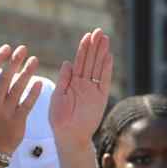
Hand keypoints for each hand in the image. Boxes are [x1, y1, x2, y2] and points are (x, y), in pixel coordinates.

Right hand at [0, 44, 42, 154]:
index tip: (7, 48)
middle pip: (4, 78)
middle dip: (14, 62)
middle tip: (23, 49)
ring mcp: (5, 113)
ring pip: (17, 89)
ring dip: (26, 72)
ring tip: (34, 60)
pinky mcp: (17, 121)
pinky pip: (27, 104)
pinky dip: (33, 93)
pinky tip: (39, 82)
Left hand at [49, 28, 112, 146]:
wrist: (69, 135)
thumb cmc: (59, 119)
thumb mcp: (58, 96)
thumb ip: (64, 80)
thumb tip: (68, 62)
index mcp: (71, 82)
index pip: (79, 62)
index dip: (83, 49)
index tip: (87, 36)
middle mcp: (83, 84)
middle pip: (90, 61)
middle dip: (94, 47)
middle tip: (99, 32)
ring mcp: (93, 90)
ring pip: (98, 68)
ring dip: (101, 53)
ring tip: (105, 39)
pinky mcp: (100, 97)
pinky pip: (104, 81)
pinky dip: (106, 69)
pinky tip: (108, 57)